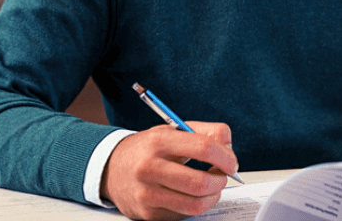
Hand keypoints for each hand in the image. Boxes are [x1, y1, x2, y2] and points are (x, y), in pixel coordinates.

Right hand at [100, 121, 239, 220]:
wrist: (110, 168)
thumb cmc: (147, 149)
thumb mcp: (173, 130)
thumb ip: (205, 132)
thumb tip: (228, 148)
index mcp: (159, 141)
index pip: (203, 148)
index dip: (225, 157)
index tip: (231, 162)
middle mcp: (149, 167)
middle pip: (200, 183)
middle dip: (220, 181)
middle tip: (222, 176)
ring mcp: (146, 193)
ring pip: (195, 204)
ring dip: (212, 197)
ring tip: (211, 187)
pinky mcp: (147, 213)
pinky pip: (183, 214)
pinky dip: (195, 206)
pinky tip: (191, 195)